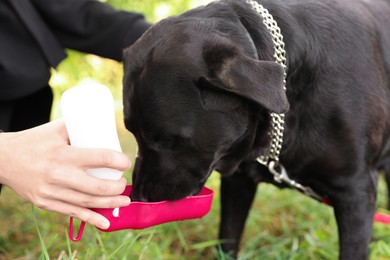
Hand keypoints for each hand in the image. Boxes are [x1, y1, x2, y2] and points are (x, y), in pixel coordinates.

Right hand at [0, 119, 131, 228]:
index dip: (118, 161)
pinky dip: (91, 219)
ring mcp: (51, 192)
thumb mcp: (56, 129)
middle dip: (117, 188)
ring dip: (110, 204)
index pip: (100, 158)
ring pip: (87, 202)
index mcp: (64, 154)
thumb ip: (79, 126)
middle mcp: (58, 175)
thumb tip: (102, 124)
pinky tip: (105, 223)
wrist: (3, 159)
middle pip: (96, 187)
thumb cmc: (34, 141)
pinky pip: (72, 213)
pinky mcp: (45, 203)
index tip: (125, 163)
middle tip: (124, 184)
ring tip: (124, 201)